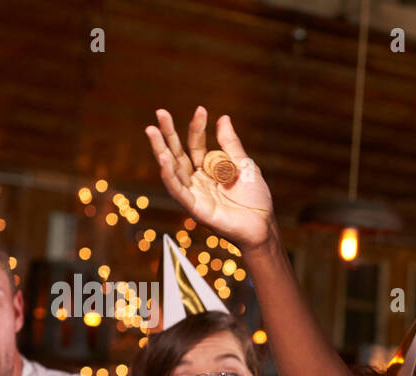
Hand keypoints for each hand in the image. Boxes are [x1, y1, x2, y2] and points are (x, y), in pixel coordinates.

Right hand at [145, 107, 274, 250]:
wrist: (263, 225)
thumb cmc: (255, 199)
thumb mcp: (243, 165)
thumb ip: (230, 144)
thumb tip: (223, 118)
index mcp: (208, 170)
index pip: (196, 145)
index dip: (197, 127)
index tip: (201, 109)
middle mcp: (197, 181)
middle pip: (178, 154)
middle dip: (169, 134)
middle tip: (161, 112)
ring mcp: (194, 194)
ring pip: (173, 170)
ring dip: (161, 150)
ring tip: (151, 130)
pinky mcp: (195, 208)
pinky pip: (178, 191)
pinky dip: (169, 176)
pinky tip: (163, 159)